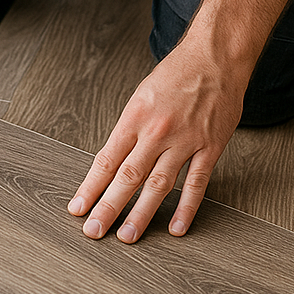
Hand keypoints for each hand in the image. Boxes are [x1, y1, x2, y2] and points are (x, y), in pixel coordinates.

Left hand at [67, 40, 247, 241]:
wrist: (215, 57)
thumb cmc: (177, 74)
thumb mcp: (141, 96)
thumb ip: (129, 129)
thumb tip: (114, 161)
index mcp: (135, 117)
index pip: (106, 159)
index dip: (90, 187)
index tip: (78, 208)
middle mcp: (156, 131)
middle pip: (127, 177)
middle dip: (108, 207)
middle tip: (94, 230)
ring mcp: (185, 140)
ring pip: (158, 185)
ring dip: (141, 213)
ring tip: (128, 236)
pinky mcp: (210, 147)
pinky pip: (196, 183)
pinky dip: (186, 208)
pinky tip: (175, 227)